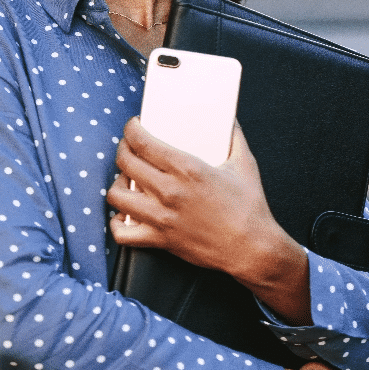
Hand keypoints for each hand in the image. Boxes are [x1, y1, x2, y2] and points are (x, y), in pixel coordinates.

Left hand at [107, 117, 310, 322]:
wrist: (252, 249)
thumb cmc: (250, 208)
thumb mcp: (245, 165)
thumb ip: (234, 138)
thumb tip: (229, 119)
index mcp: (187, 169)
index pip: (142, 141)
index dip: (131, 129)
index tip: (134, 126)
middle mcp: (168, 191)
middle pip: (125, 162)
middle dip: (123, 150)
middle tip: (129, 148)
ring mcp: (161, 217)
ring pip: (116, 196)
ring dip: (116, 184)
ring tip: (125, 180)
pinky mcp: (160, 239)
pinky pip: (122, 233)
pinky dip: (117, 223)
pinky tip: (124, 215)